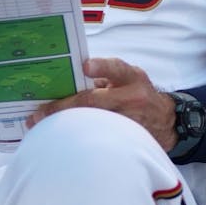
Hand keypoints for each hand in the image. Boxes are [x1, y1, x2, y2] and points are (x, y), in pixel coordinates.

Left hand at [27, 57, 178, 150]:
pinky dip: (77, 136)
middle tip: (38, 114)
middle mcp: (133, 97)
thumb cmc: (140, 95)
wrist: (167, 121)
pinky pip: (98, 137)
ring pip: (91, 122)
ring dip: (64, 124)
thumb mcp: (130, 80)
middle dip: (62, 107)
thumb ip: (105, 79)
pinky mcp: (127, 138)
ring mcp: (130, 120)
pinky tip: (61, 138)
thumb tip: (67, 83)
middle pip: (94, 102)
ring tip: (41, 126)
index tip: (85, 66)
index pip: (117, 69)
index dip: (101, 67)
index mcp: (132, 78)